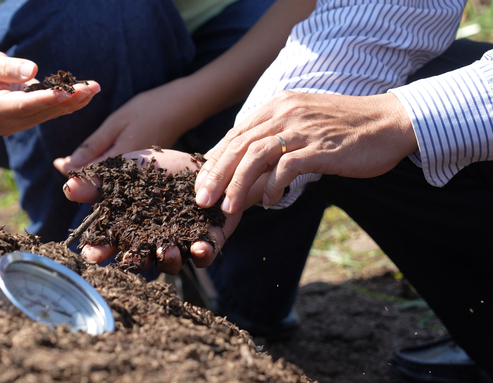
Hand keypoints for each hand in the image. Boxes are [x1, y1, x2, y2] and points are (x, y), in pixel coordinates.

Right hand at [0, 50, 100, 135]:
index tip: (66, 92)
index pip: (23, 105)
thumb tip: (32, 70)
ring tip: (94, 87)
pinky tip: (87, 93)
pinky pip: (52, 114)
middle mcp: (6, 123)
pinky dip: (69, 103)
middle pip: (41, 112)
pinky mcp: (28, 123)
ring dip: (74, 101)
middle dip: (67, 99)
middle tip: (91, 87)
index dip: (45, 99)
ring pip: (50, 114)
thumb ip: (7, 68)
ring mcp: (17, 127)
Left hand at [53, 79, 201, 175]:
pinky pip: (120, 177)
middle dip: (79, 176)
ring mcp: (141, 177)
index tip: (58, 162)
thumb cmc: (148, 110)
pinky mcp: (145, 174)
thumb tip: (70, 165)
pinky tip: (98, 160)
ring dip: (91, 174)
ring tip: (76, 161)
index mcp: (123, 165)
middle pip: (98, 185)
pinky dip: (106, 170)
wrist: (181, 107)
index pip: (89, 177)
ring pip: (109, 183)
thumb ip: (94, 146)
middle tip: (62, 163)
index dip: (71, 172)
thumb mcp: (117, 123)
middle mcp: (132, 177)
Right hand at [63, 149, 243, 274]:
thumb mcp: (128, 169)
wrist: (203, 165)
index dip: (99, 249)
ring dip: (168, 259)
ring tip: (167, 250)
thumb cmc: (161, 170)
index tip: (91, 253)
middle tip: (130, 258)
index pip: (109, 243)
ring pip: (171, 262)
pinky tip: (200, 246)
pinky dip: (202, 253)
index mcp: (129, 228)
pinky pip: (204, 254)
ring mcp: (180, 244)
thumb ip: (100, 180)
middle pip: (139, 258)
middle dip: (134, 260)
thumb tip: (68, 186)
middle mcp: (152, 242)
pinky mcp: (208, 242)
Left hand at [195, 90, 417, 212]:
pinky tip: (269, 203)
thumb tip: (244, 167)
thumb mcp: (301, 124)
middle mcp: (286, 113)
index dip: (215, 162)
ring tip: (228, 209)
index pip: (235, 135)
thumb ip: (273, 138)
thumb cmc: (344, 129)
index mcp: (277, 106)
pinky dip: (273, 186)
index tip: (201, 185)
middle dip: (216, 176)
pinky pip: (287, 167)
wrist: (390, 121)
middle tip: (202, 201)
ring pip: (256, 156)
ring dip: (237, 185)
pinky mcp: (322, 147)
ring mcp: (303, 129)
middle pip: (238, 145)